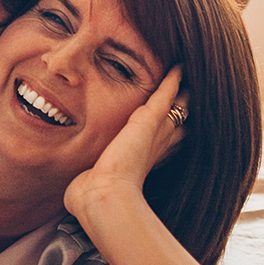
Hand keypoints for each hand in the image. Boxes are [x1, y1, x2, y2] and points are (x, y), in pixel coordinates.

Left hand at [64, 66, 185, 217]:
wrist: (104, 197)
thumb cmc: (95, 198)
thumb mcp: (92, 184)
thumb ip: (86, 183)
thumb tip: (69, 197)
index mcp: (143, 160)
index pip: (162, 141)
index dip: (171, 131)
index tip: (178, 123)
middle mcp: (154, 146)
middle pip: (175, 122)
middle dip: (183, 109)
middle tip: (194, 93)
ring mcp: (154, 133)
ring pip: (175, 106)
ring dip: (182, 92)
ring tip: (189, 76)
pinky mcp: (148, 121)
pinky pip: (165, 94)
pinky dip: (173, 80)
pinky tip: (179, 66)